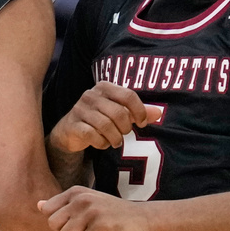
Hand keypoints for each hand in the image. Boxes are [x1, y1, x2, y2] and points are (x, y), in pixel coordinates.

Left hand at [38, 186, 152, 230]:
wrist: (143, 219)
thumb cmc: (111, 213)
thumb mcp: (86, 203)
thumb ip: (62, 205)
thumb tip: (38, 205)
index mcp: (75, 191)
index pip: (47, 211)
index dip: (59, 222)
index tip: (76, 221)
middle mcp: (81, 198)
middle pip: (53, 225)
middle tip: (86, 229)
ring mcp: (91, 211)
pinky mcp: (101, 225)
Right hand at [48, 81, 162, 153]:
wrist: (70, 131)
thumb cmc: (99, 119)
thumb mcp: (119, 112)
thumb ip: (138, 111)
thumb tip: (159, 112)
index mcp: (104, 87)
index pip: (128, 95)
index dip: (140, 111)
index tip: (142, 123)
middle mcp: (91, 95)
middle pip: (119, 113)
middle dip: (126, 128)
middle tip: (124, 134)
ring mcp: (80, 109)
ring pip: (106, 125)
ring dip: (115, 138)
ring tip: (115, 141)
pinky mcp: (73, 125)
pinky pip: (92, 135)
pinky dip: (101, 143)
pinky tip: (102, 143)